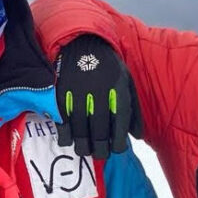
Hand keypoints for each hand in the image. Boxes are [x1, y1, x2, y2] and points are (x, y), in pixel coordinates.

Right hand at [55, 34, 142, 157]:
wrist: (82, 42)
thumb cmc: (108, 66)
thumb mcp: (126, 81)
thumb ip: (132, 109)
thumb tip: (136, 136)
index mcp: (118, 92)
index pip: (120, 127)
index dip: (118, 144)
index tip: (115, 148)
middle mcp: (100, 96)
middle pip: (99, 135)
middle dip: (100, 150)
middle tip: (99, 154)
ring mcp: (79, 97)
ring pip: (80, 133)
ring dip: (83, 147)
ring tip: (85, 150)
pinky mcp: (61, 96)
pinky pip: (63, 124)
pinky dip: (66, 136)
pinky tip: (69, 139)